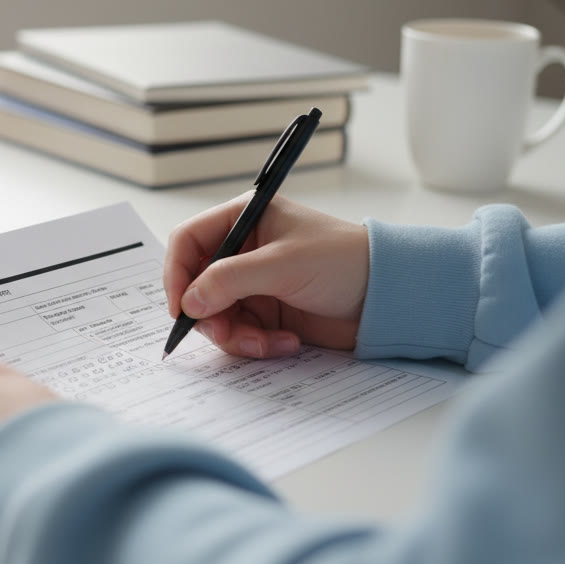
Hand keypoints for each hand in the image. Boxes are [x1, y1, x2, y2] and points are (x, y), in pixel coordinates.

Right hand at [164, 194, 368, 356]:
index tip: (180, 307)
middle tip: (226, 335)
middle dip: (209, 316)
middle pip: (196, 286)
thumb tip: (189, 302)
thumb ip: (230, 280)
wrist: (388, 297)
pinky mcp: (266, 313)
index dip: (176, 273)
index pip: (187, 241)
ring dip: (236, 336)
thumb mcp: (283, 265)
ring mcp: (253, 284)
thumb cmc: (344, 261)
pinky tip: (287, 342)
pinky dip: (257, 344)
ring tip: (267, 343)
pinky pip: (241, 334)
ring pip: (216, 316)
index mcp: (243, 219)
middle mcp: (242, 250)